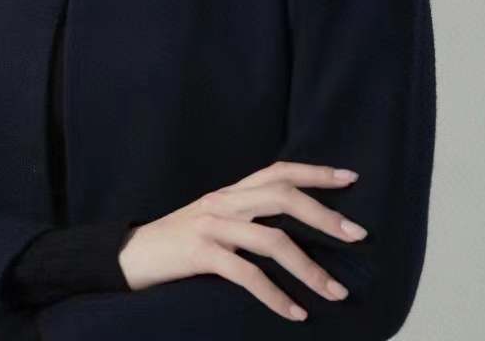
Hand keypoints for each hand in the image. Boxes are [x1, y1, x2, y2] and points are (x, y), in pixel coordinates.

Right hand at [117, 161, 367, 321]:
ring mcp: (211, 226)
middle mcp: (224, 201)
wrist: (128, 256)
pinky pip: (246, 274)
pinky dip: (275, 295)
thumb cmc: (177, 244)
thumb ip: (246, 218)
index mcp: (230, 192)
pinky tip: (295, 312)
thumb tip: (292, 231)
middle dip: (323, 214)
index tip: (350, 178)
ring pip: (270, 238)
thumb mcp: (214, 222)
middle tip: (357, 234)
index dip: (315, 172)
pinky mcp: (199, 253)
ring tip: (336, 291)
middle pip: (282, 196)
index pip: (278, 171)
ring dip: (309, 266)